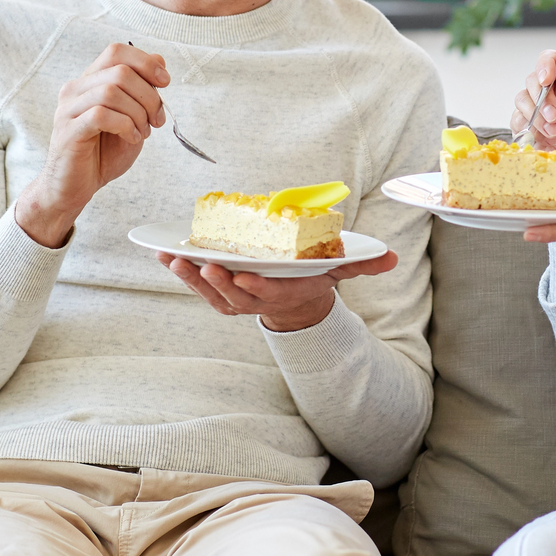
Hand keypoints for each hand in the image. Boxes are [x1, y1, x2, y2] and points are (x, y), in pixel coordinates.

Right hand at [15, 44, 169, 247]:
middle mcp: (75, 89)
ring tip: (142, 133)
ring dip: (138, 113)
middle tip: (156, 120)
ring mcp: (68, 109)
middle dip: (149, 95)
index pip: (117, 51)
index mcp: (90, 81)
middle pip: (120, 71)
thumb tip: (159, 60)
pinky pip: (101, 115)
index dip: (145, 62)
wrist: (75, 187)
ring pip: (111, 92)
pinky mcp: (68, 130)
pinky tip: (131, 138)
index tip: (164, 83)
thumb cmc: (102, 154)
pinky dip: (125, 126)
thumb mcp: (132, 118)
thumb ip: (142, 90)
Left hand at [157, 251, 400, 333]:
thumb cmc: (312, 277)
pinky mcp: (218, 293)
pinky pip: (196, 284)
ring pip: (209, 291)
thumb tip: (392, 258)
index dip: (254, 287)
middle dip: (216, 280)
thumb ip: (362, 264)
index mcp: (282, 292)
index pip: (266, 292)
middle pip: (232, 293)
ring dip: (190, 277)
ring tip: (173, 258)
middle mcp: (254, 300)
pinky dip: (179, 272)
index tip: (243, 277)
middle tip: (202, 263)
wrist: (294, 300)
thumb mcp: (338, 269)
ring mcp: (233, 299)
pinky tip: (163, 255)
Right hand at [511, 49, 555, 166]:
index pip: (549, 60)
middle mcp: (547, 91)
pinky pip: (515, 117)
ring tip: (554, 132)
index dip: (544, 66)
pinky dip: (528, 127)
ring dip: (537, 116)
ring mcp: (533, 107)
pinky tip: (544, 137)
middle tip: (555, 117)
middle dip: (542, 99)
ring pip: (521, 98)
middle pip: (531, 79)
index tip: (546, 79)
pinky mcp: (523, 124)